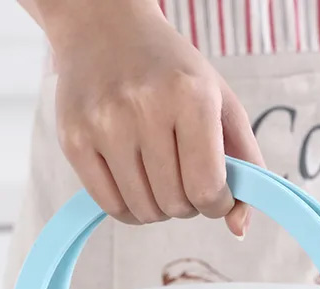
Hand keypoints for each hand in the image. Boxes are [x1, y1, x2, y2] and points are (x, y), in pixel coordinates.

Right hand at [37, 0, 262, 235]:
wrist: (105, 28)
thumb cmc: (173, 72)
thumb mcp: (223, 104)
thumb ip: (246, 166)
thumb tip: (239, 229)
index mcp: (191, 96)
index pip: (208, 189)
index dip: (217, 204)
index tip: (215, 193)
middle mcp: (144, 107)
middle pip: (175, 205)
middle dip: (187, 204)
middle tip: (183, 178)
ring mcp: (103, 124)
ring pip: (143, 211)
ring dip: (158, 208)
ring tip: (159, 177)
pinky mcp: (73, 140)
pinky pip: (110, 206)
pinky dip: (129, 209)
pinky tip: (136, 184)